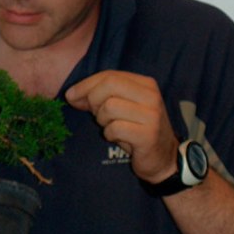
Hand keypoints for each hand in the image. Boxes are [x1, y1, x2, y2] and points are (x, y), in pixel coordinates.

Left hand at [65, 70, 179, 182]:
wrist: (163, 158)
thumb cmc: (137, 130)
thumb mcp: (122, 107)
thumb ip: (101, 96)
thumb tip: (72, 94)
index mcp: (146, 84)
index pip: (109, 75)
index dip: (85, 85)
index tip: (71, 96)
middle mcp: (151, 96)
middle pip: (109, 85)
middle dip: (93, 100)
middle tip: (95, 115)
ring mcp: (152, 115)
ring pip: (109, 107)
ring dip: (103, 120)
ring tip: (111, 128)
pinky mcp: (148, 135)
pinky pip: (115, 128)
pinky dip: (110, 134)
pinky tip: (117, 138)